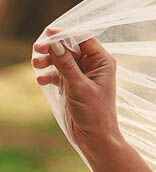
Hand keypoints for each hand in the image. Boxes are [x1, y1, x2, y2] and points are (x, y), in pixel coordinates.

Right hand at [32, 26, 119, 157]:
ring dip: (48, 60)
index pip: (83, 38)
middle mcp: (94, 65)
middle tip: (37, 50)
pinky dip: (49, 74)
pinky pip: (58, 73)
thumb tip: (55, 43)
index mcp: (103, 61)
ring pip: (62, 59)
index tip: (47, 33)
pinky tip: (41, 81)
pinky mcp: (73, 84)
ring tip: (36, 65)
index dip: (65, 34)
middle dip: (53, 47)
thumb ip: (66, 64)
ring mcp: (83, 74)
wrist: (95, 138)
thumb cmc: (94, 113)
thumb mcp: (79, 86)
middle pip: (70, 47)